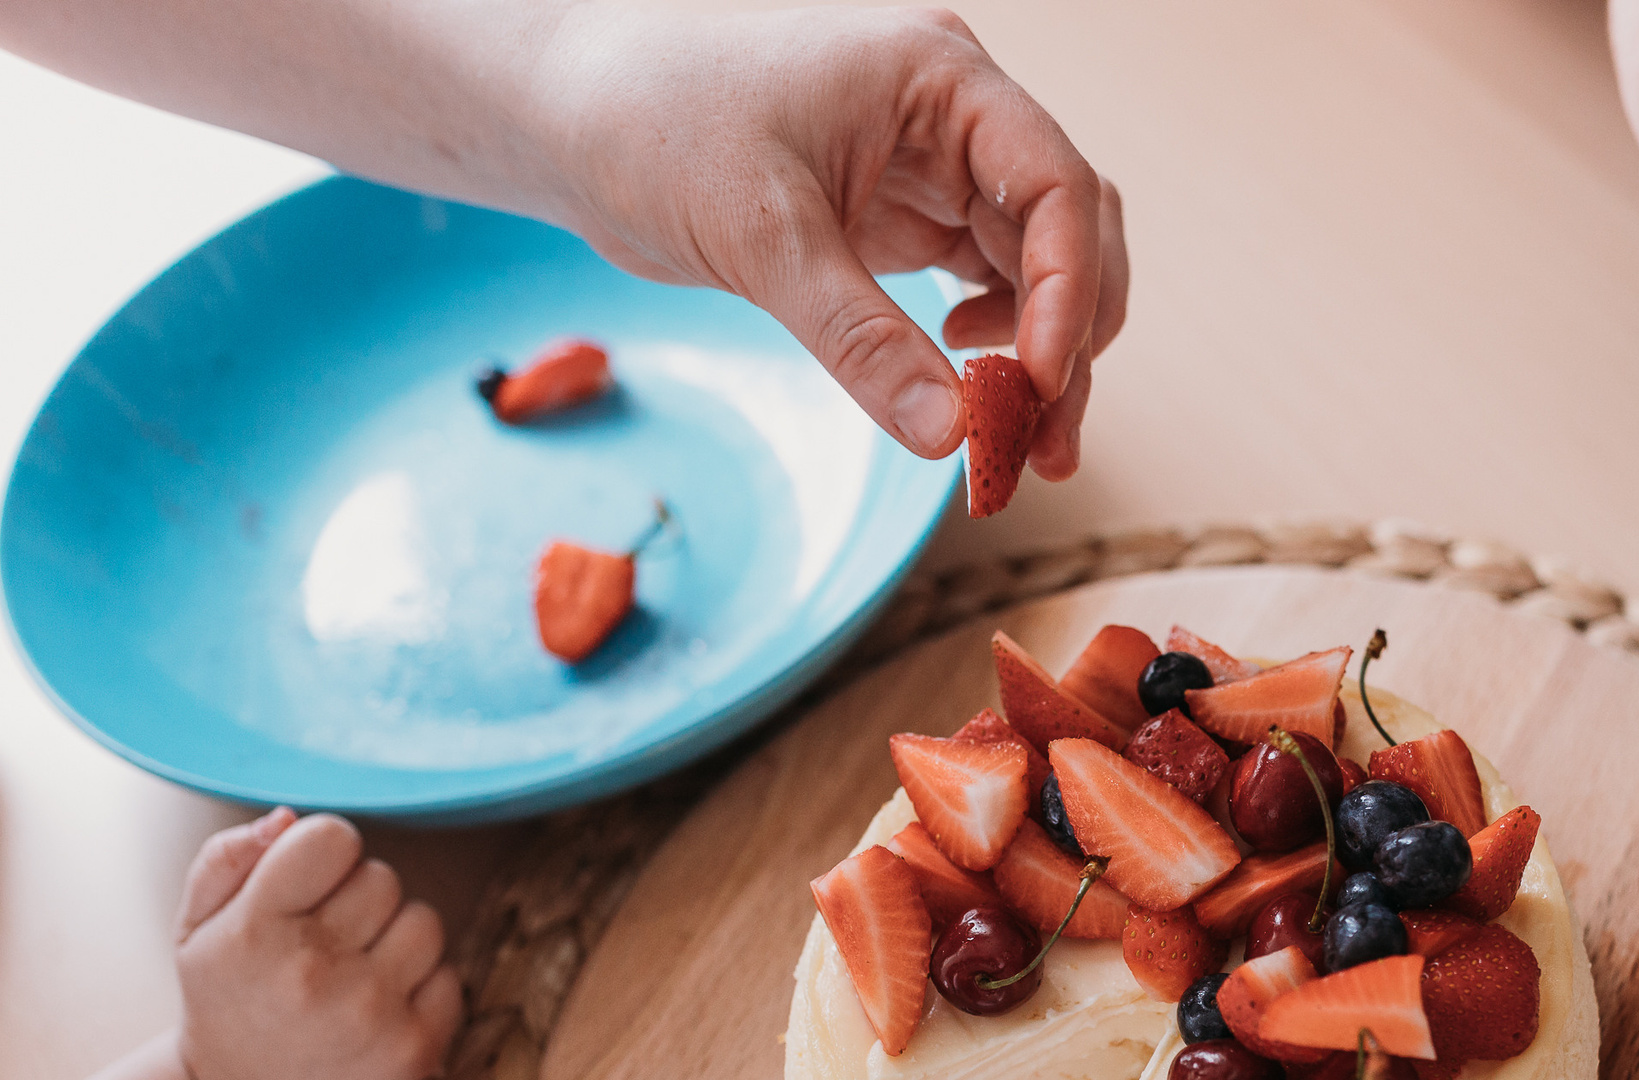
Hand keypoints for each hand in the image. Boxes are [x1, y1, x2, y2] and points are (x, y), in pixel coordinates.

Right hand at [173, 809, 461, 1079]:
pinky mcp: (415, 1049)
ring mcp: (371, 1012)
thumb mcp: (194, 928)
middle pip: (384, 878)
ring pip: (425, 921)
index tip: (310, 886)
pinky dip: (423, 985)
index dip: (325, 853)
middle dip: (359, 899)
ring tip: (355, 972)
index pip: (332, 838)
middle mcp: (314, 971)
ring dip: (397, 938)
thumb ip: (228, 858)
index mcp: (256, 930)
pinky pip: (450, 975)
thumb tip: (288, 818)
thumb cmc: (226, 1002)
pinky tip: (380, 1008)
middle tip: (326, 941)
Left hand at [539, 5, 1128, 477]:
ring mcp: (935, 161)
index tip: (1036, 384)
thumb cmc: (650, 125)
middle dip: (1071, 337)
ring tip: (1020, 444)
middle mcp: (955, 112)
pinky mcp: (906, 211)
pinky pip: (988, 278)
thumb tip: (947, 438)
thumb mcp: (762, 237)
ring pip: (1039, 263)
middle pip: (1071, 229)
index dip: (1067, 289)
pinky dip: (996, 342)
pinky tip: (964, 384)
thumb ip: (861, 340)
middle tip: (1044, 444)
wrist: (567, 114)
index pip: (1057, 184)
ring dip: (1044, 353)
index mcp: (939, 76)